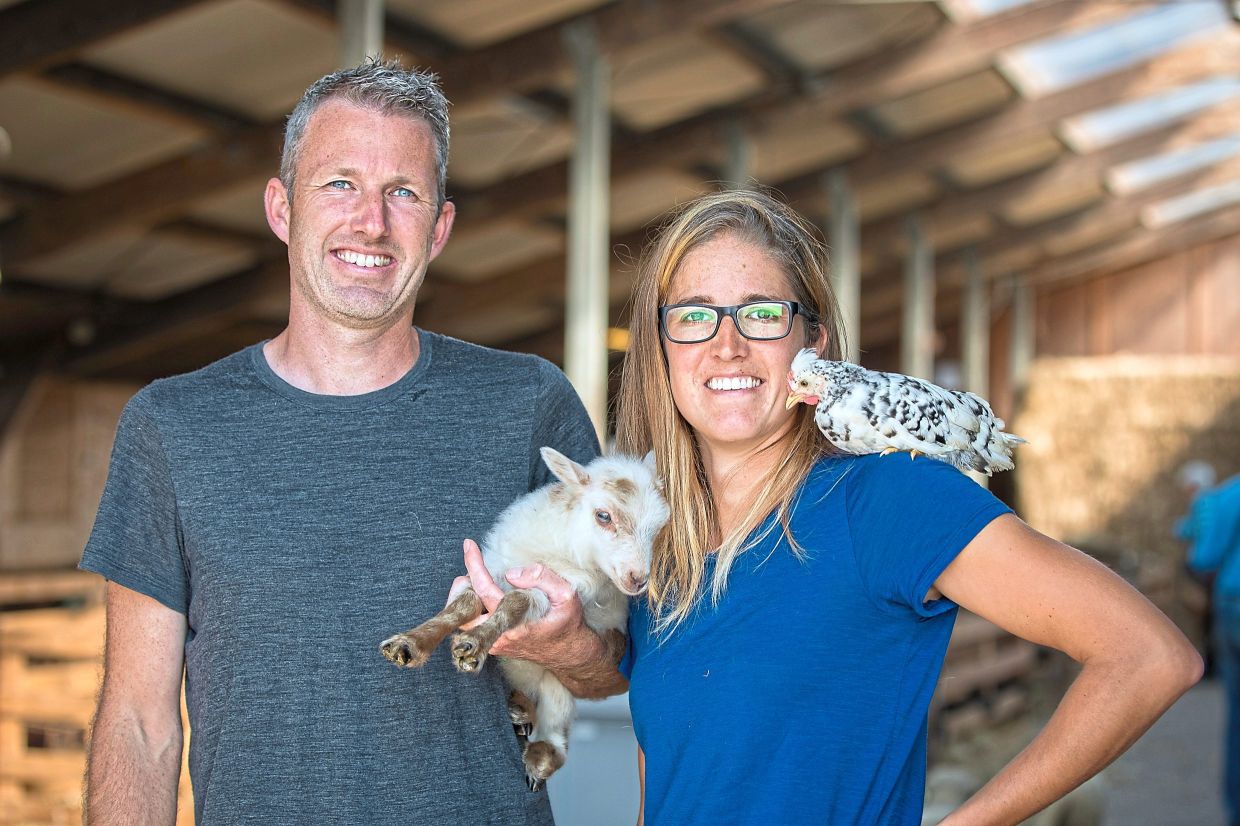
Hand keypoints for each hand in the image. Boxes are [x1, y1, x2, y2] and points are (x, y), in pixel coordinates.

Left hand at [458, 539, 590, 668]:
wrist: (569, 652)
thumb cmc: (567, 622)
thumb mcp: (566, 595)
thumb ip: (542, 578)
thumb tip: (511, 573)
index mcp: (515, 623)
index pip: (485, 591)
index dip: (475, 566)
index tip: (469, 546)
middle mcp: (500, 636)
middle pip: (463, 612)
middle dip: (461, 588)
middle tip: (470, 570)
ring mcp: (495, 644)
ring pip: (464, 622)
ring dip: (466, 598)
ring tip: (476, 581)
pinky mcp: (495, 645)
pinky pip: (474, 627)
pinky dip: (474, 607)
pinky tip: (483, 595)